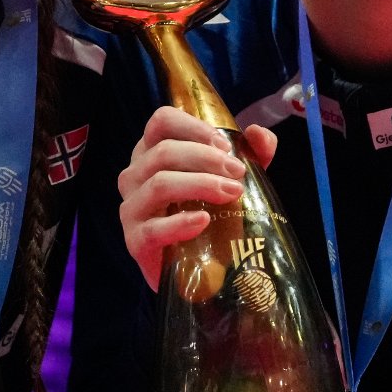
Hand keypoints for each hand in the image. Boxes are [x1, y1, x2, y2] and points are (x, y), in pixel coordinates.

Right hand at [118, 107, 276, 288]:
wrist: (200, 269)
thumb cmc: (212, 216)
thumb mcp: (232, 180)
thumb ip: (251, 155)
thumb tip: (260, 133)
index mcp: (153, 152)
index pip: (161, 122)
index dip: (194, 128)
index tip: (225, 145)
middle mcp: (135, 175)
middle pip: (163, 151)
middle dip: (206, 158)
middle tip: (238, 174)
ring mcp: (131, 208)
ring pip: (159, 183)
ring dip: (199, 184)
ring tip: (231, 193)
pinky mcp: (134, 241)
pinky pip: (153, 229)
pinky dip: (181, 223)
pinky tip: (204, 221)